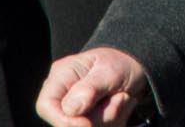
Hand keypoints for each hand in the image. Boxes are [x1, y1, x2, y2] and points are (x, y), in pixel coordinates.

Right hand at [35, 47, 151, 125]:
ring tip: (122, 97)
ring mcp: (75, 112)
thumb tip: (71, 109)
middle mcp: (63, 96)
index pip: (46, 105)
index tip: (87, 124)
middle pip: (67, 123)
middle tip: (120, 97)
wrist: (138, 69)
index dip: (63, 121)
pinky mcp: (89, 122)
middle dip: (98, 117)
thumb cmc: (121, 64)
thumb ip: (91, 88)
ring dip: (111, 117)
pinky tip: (121, 106)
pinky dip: (116, 122)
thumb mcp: (110, 71)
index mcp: (61, 77)